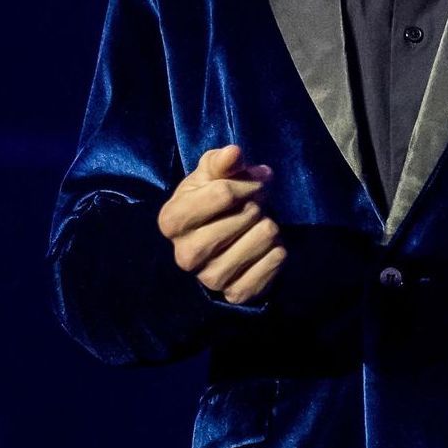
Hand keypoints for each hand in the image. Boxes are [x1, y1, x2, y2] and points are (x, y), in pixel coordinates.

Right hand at [158, 144, 285, 304]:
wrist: (221, 241)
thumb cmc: (211, 202)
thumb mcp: (211, 176)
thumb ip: (220, 162)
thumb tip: (233, 153)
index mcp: (171, 221)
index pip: (223, 192)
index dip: (246, 183)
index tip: (253, 182)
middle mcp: (184, 255)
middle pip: (244, 216)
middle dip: (257, 205)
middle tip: (256, 207)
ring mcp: (209, 278)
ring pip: (261, 239)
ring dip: (269, 228)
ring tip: (260, 227)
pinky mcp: (234, 294)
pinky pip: (270, 267)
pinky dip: (277, 253)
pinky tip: (268, 248)